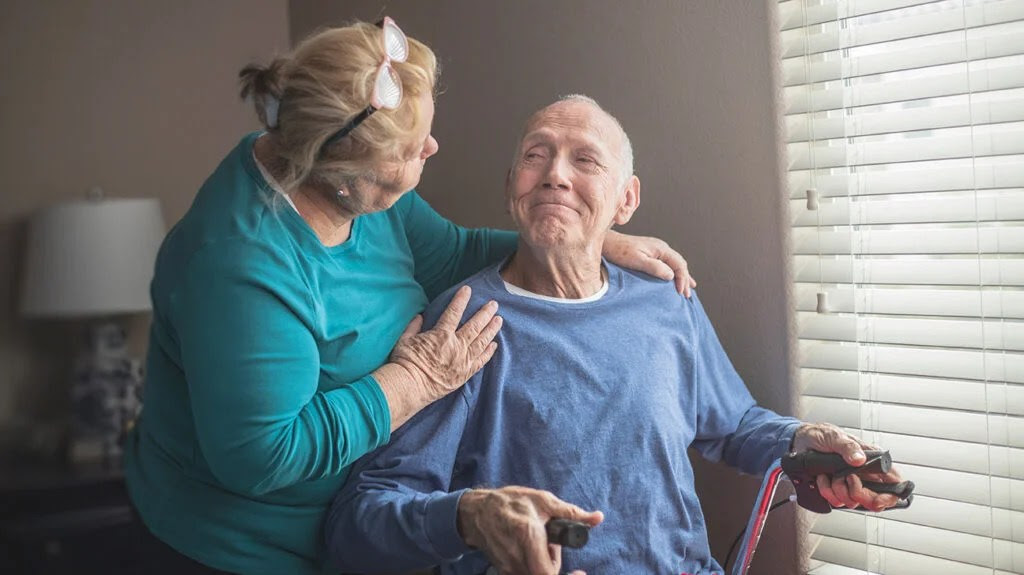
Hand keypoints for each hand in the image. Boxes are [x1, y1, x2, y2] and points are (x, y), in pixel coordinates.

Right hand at [387, 285, 501, 402]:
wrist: (410, 387)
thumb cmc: (405, 363)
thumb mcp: (405, 339)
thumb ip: (414, 326)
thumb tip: (419, 316)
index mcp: (441, 335)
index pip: (454, 312)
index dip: (461, 300)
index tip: (468, 290)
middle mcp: (456, 346)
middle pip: (475, 326)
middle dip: (485, 313)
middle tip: (494, 304)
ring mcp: (463, 360)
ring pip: (482, 341)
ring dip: (491, 329)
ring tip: (499, 320)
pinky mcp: (465, 374)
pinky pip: (481, 361)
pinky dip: (488, 352)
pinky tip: (494, 345)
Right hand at [458, 486, 602, 574]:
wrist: (477, 512)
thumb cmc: (510, 502)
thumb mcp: (542, 501)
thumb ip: (571, 513)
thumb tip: (597, 518)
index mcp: (528, 536)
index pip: (548, 572)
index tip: (580, 572)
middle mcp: (516, 556)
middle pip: (545, 574)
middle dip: (555, 563)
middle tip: (553, 545)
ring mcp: (508, 566)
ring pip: (535, 574)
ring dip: (544, 564)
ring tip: (539, 543)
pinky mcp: (503, 570)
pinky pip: (524, 573)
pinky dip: (533, 564)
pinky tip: (529, 549)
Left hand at [602, 231, 695, 296]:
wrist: (608, 243)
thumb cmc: (619, 252)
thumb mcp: (637, 260)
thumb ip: (654, 267)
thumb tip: (671, 275)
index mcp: (661, 249)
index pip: (679, 265)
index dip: (682, 279)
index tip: (681, 292)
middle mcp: (661, 248)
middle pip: (679, 264)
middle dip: (685, 280)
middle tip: (687, 296)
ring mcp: (656, 251)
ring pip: (674, 265)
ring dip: (681, 277)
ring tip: (688, 289)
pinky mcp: (650, 254)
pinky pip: (667, 264)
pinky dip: (673, 273)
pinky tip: (674, 279)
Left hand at [791, 422, 904, 511]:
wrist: (800, 441)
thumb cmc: (821, 435)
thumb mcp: (835, 437)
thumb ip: (848, 447)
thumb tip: (859, 459)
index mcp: (871, 460)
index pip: (893, 482)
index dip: (891, 496)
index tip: (878, 500)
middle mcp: (864, 474)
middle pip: (874, 499)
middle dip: (860, 494)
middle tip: (848, 480)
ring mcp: (850, 484)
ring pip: (853, 502)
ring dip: (839, 491)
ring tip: (831, 475)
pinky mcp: (836, 489)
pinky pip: (836, 501)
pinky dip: (826, 491)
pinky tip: (822, 478)